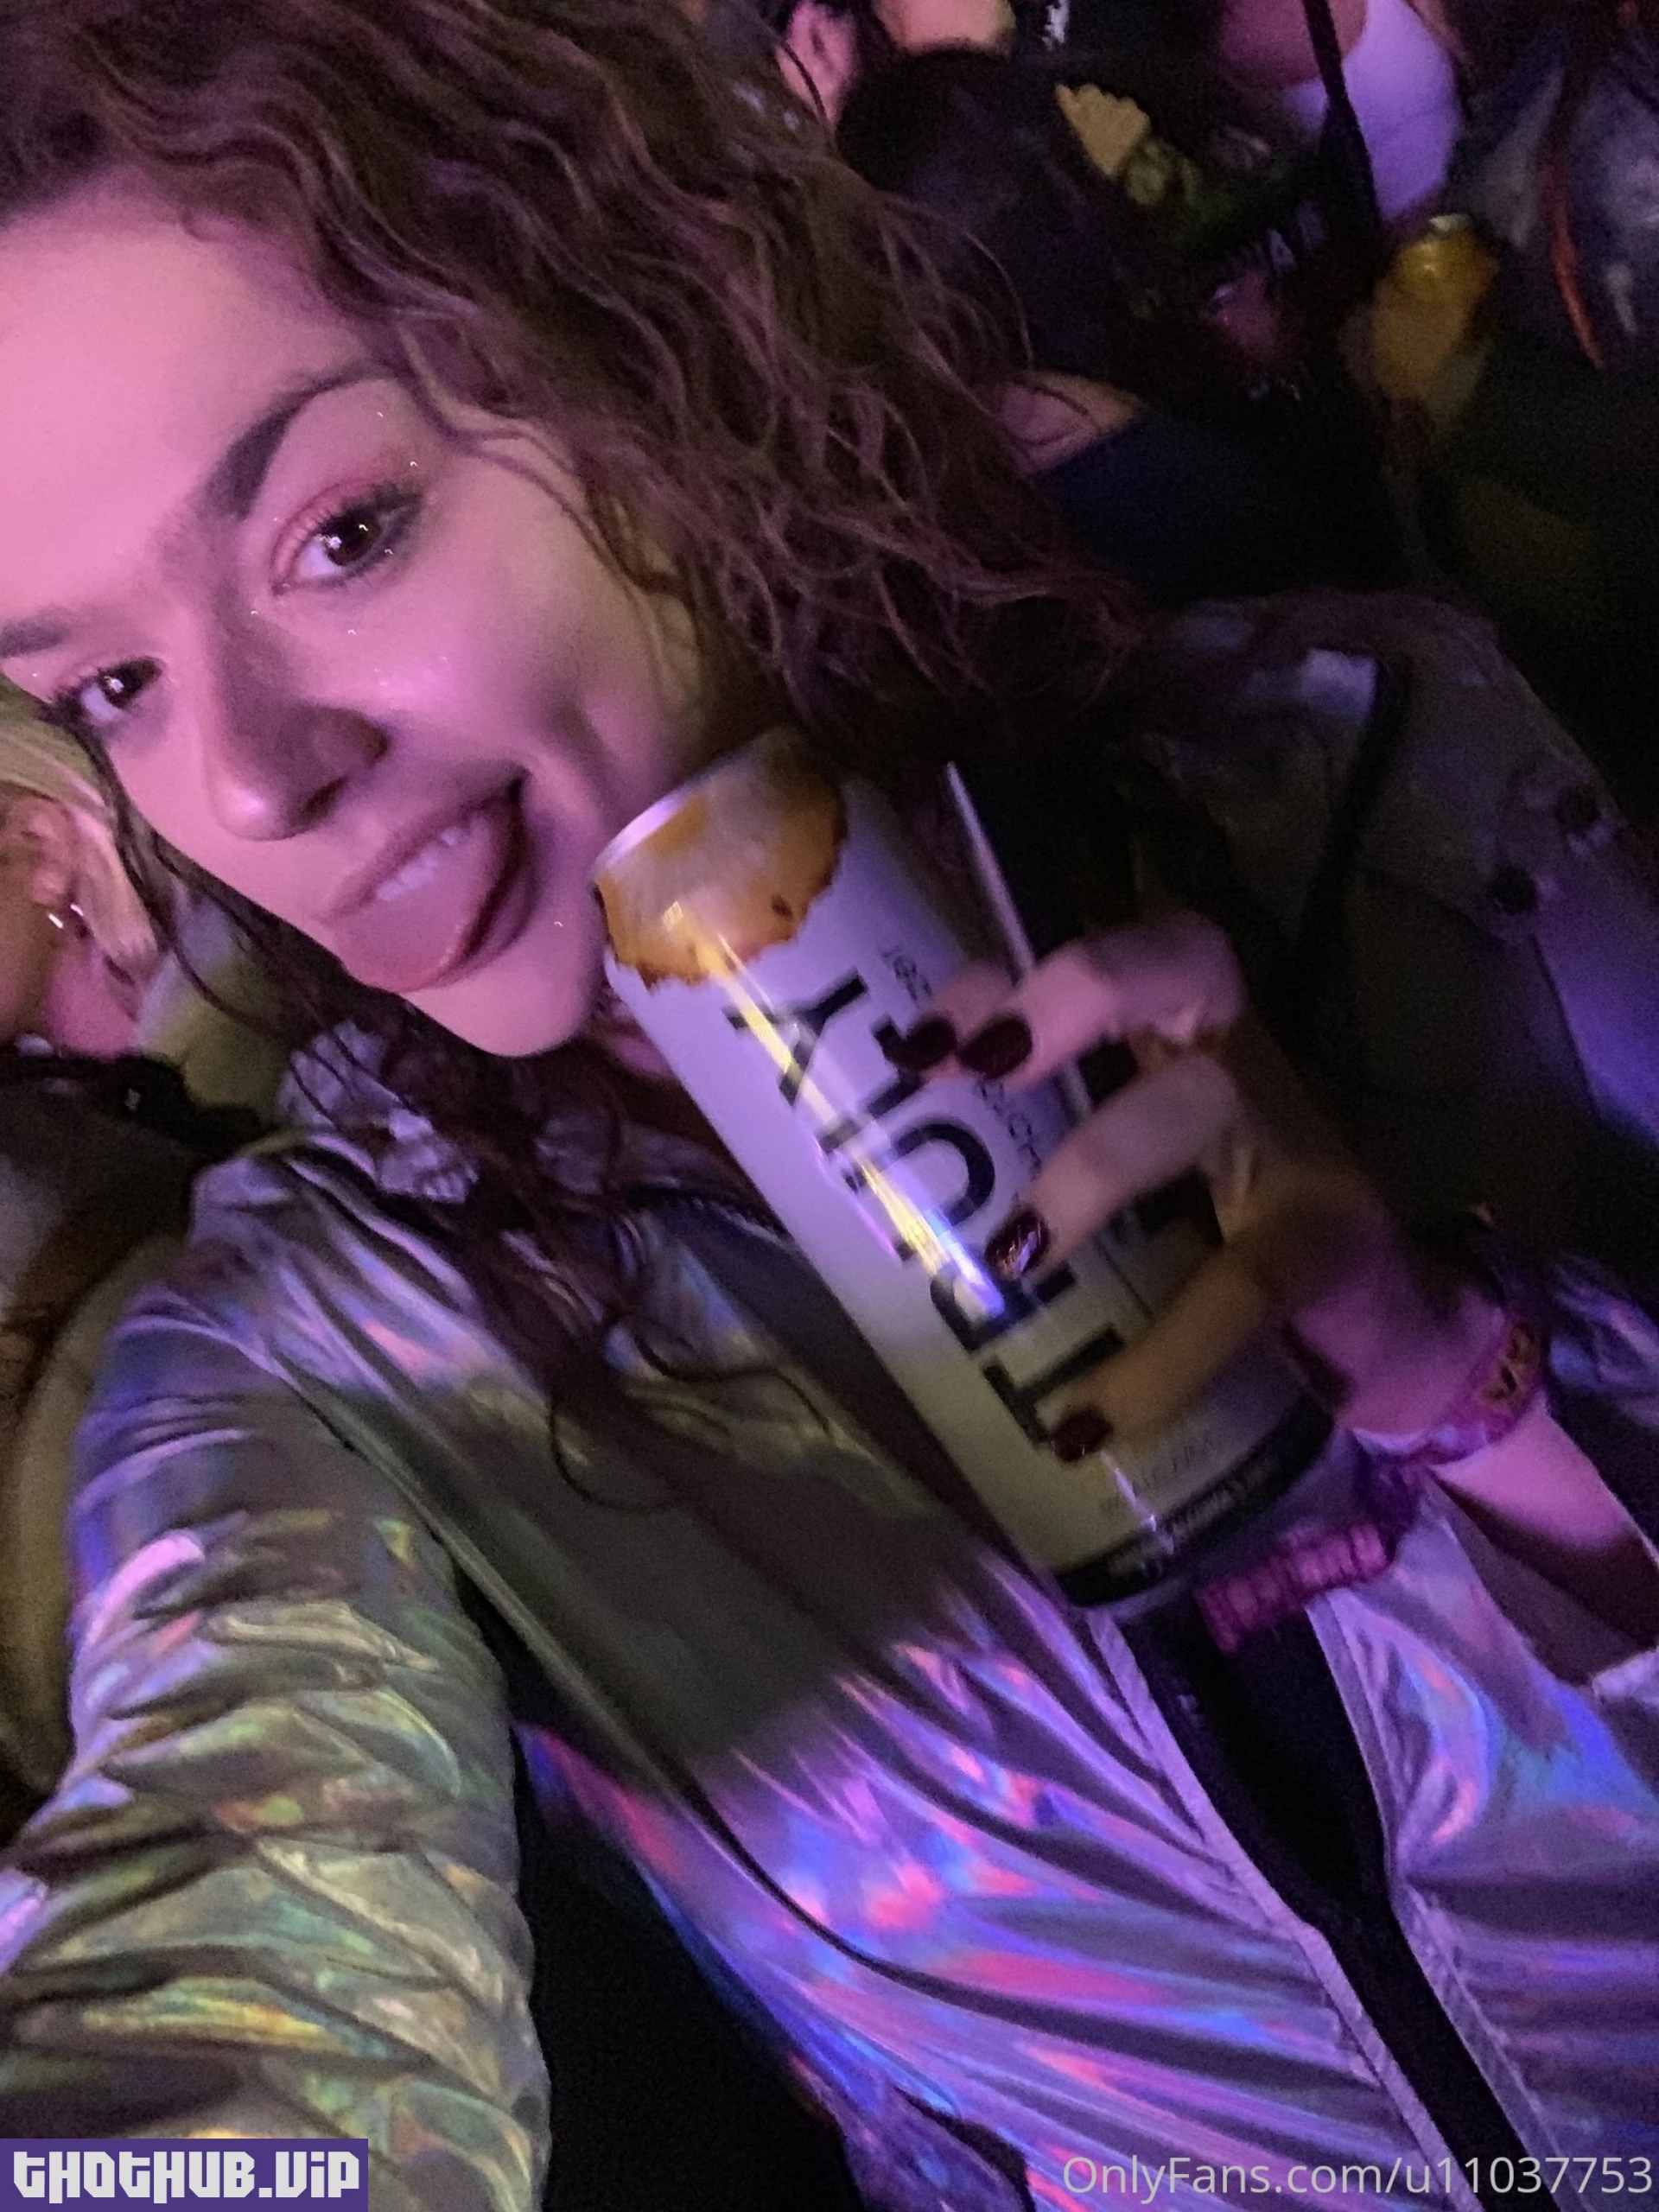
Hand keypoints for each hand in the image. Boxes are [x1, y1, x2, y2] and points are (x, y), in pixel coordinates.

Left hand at [885, 912, 1489, 1452]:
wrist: (1385, 1343)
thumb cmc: (1212, 1251)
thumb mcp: (1122, 1195)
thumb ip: (1032, 1172)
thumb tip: (876, 1205)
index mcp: (1171, 1037)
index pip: (1093, 956)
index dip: (1002, 976)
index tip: (919, 1048)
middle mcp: (1231, 1060)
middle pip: (1169, 963)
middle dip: (1066, 994)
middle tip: (977, 1067)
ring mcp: (1290, 1142)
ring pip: (1188, 1106)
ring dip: (1088, 1169)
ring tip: (1010, 1256)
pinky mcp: (1330, 1241)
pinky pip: (1240, 1286)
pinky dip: (1161, 1359)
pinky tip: (1091, 1418)